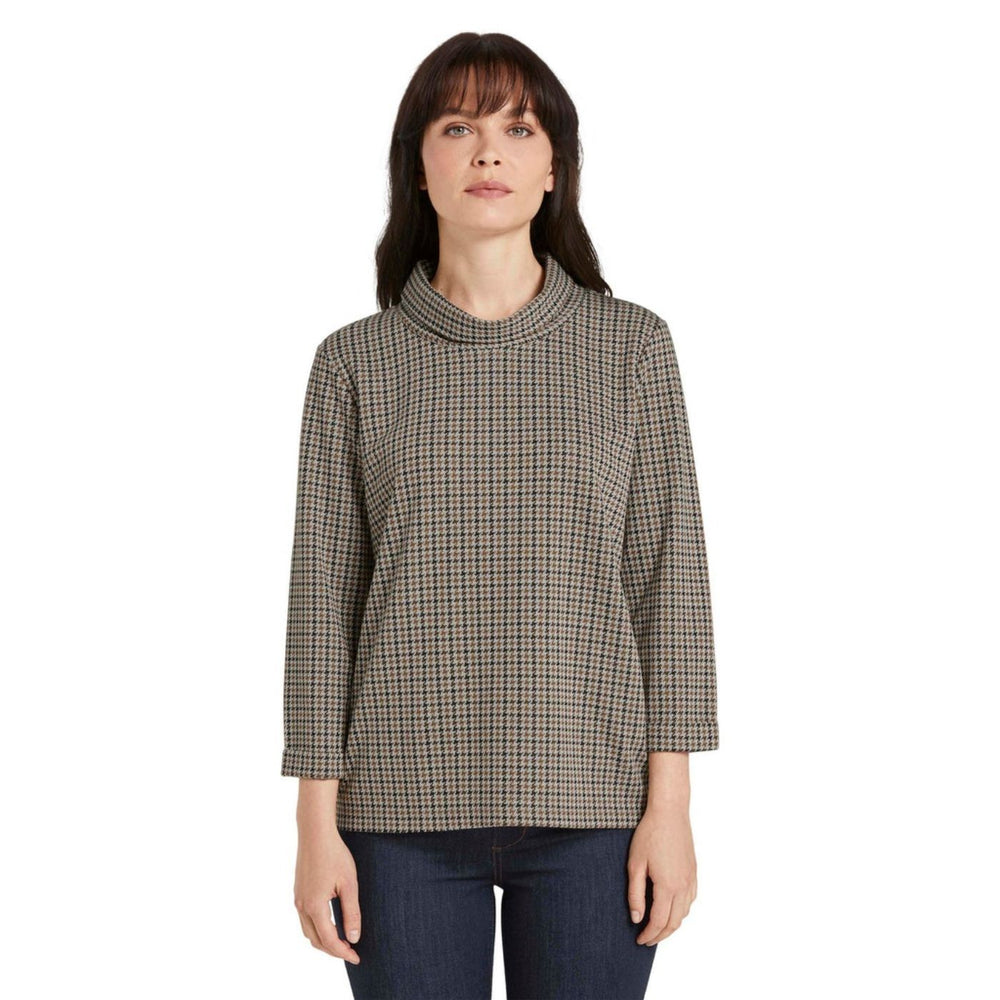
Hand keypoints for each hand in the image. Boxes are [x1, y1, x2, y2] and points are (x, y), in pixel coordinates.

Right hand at [293, 827, 362, 963]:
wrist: (315, 833)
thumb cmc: (334, 854)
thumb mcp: (349, 883)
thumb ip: (351, 912)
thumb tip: (354, 937)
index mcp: (314, 906)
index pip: (329, 940)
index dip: (343, 952)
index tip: (357, 958)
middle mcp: (302, 906)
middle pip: (316, 940)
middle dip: (333, 950)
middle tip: (351, 952)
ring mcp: (298, 899)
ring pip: (308, 931)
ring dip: (324, 941)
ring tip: (342, 942)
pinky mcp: (298, 892)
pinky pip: (305, 919)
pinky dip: (317, 928)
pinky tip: (331, 924)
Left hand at [627, 805, 697, 945]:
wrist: (670, 813)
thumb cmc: (649, 834)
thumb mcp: (635, 864)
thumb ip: (635, 894)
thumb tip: (636, 918)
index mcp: (667, 886)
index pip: (659, 921)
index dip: (649, 934)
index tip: (639, 939)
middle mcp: (683, 886)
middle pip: (674, 922)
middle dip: (660, 935)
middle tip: (646, 939)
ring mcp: (691, 879)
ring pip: (684, 913)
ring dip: (672, 925)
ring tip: (657, 927)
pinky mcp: (694, 872)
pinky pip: (690, 900)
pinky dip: (681, 911)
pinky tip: (671, 909)